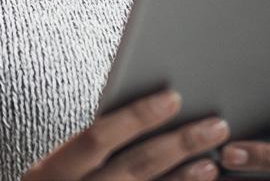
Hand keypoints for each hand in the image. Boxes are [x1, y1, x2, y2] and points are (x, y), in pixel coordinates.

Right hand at [23, 89, 228, 179]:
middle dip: (179, 144)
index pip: (97, 136)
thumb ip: (88, 145)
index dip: (135, 116)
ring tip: (213, 159)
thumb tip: (145, 109)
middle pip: (136, 166)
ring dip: (186, 177)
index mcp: (53, 171)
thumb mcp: (57, 167)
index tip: (173, 97)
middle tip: (216, 125)